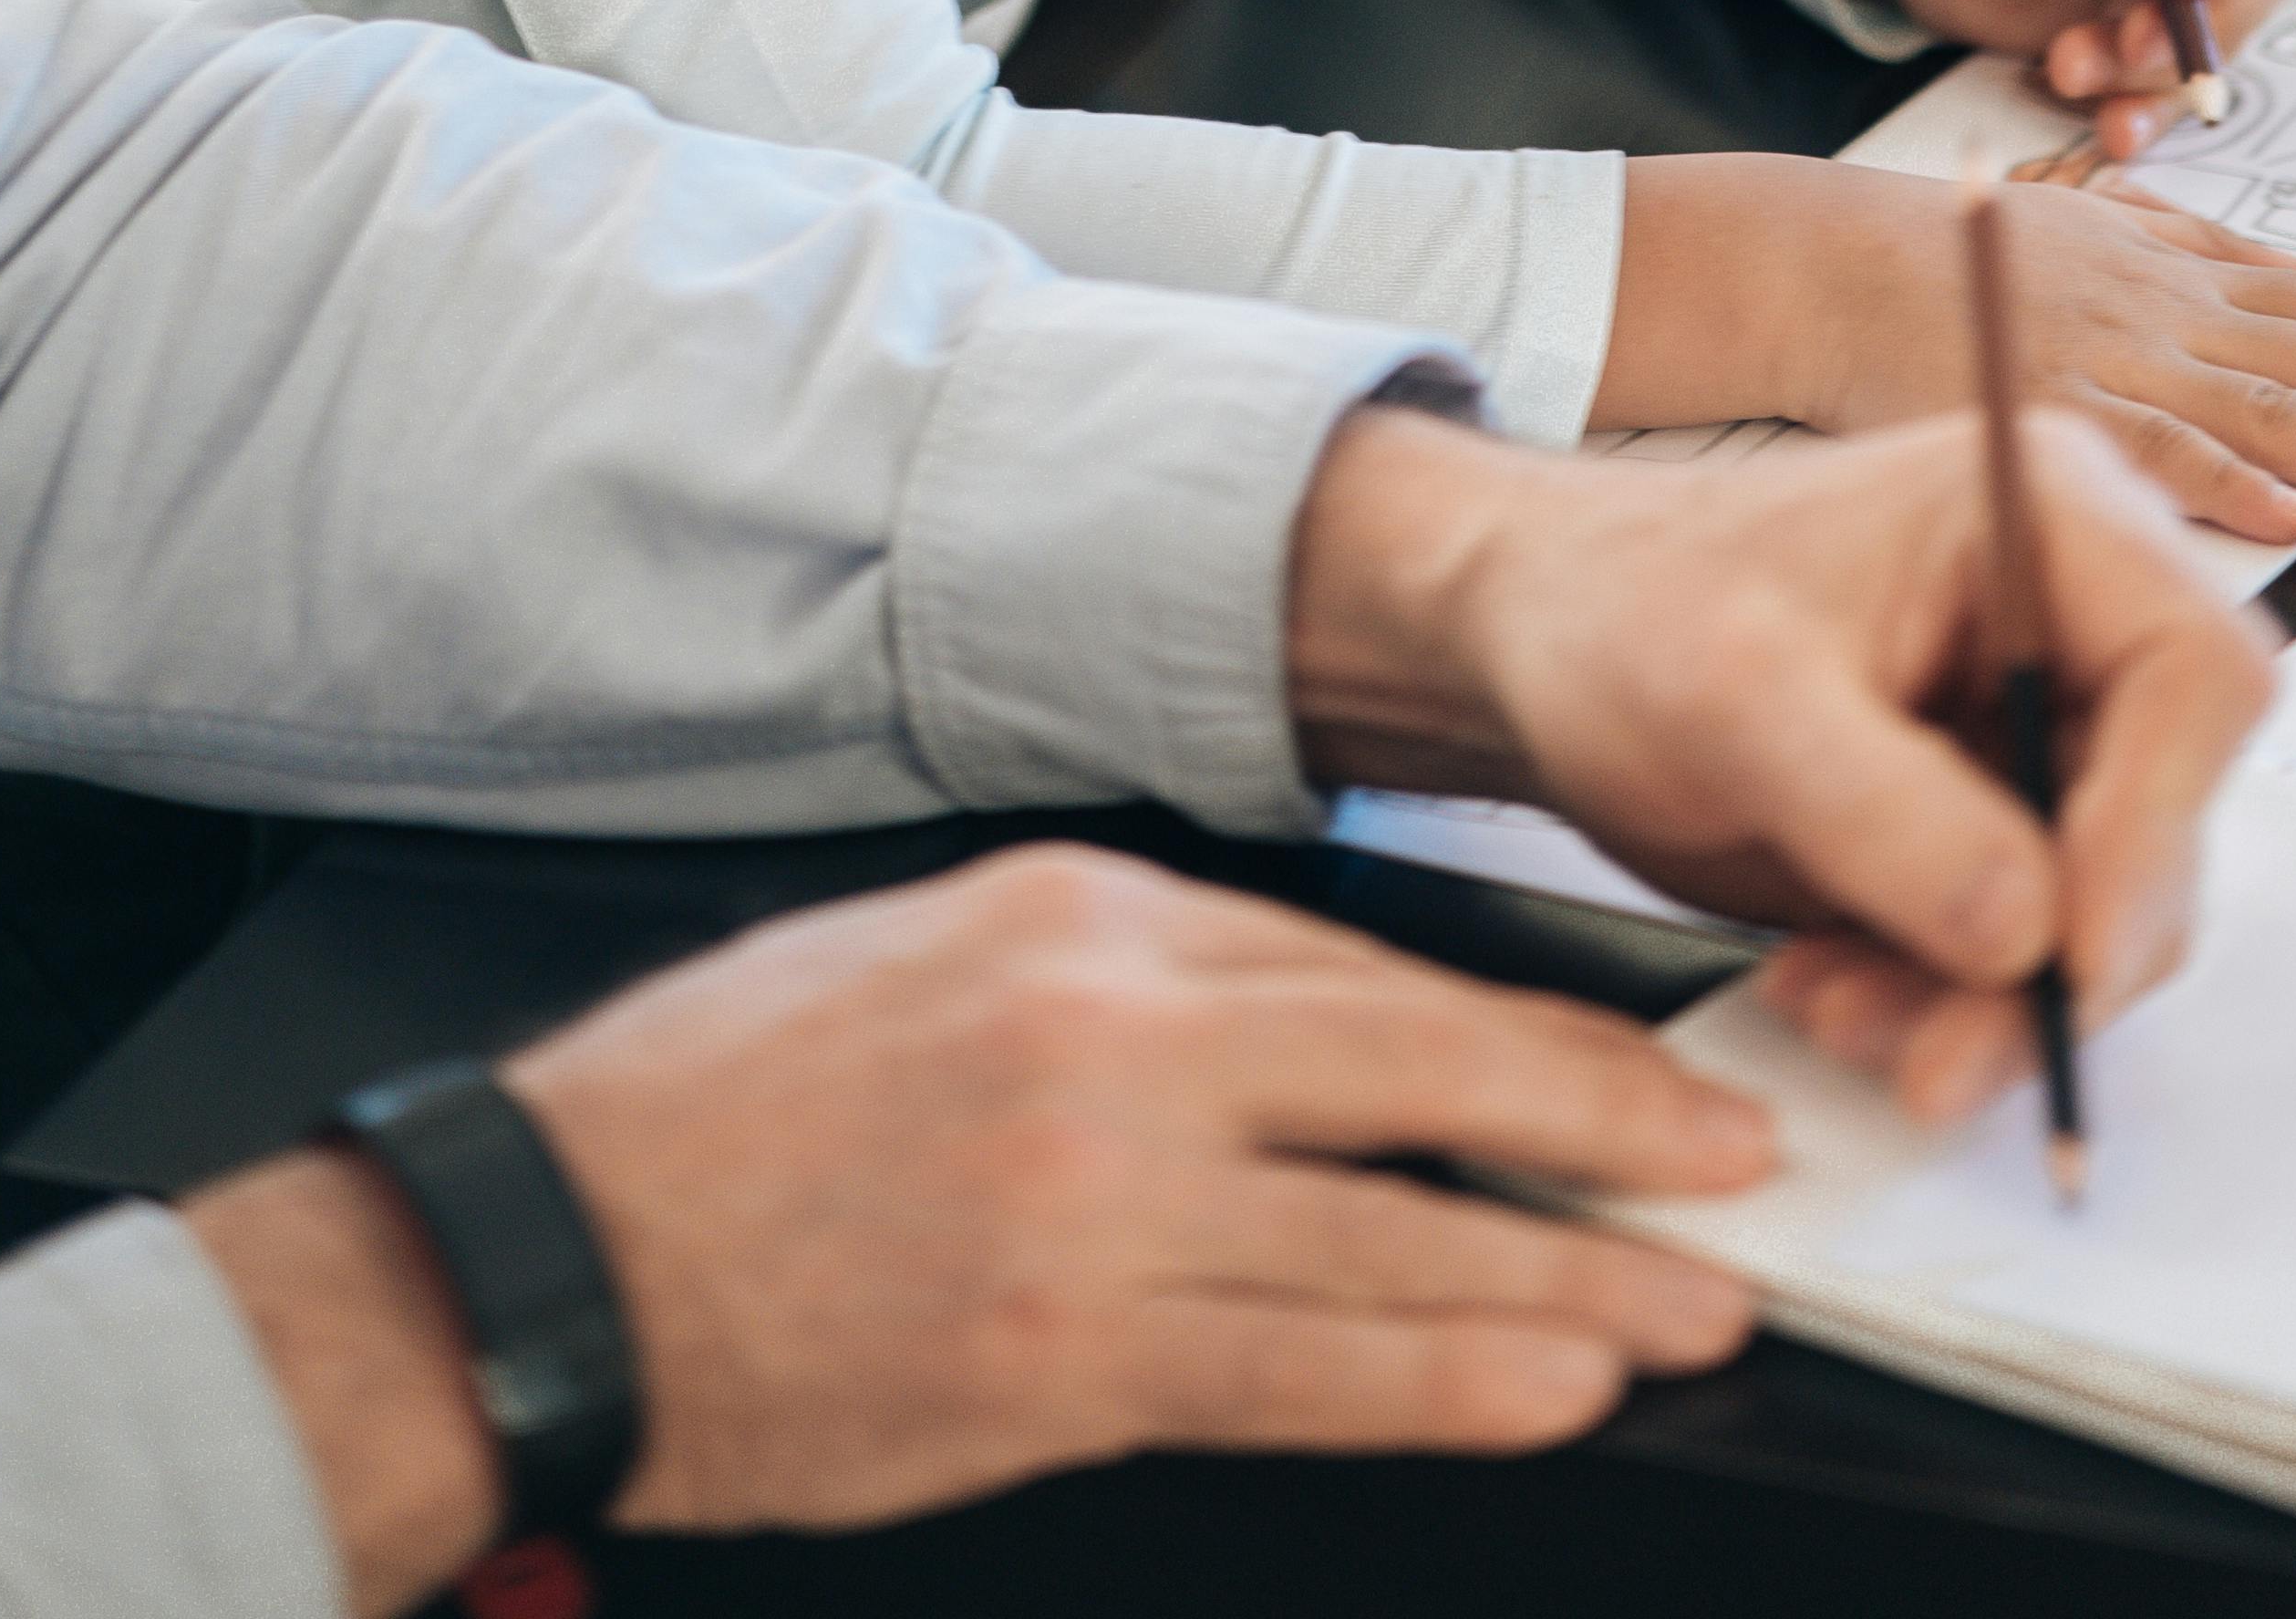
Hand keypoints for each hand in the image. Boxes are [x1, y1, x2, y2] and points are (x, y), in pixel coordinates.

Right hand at [201, 840, 1772, 1592]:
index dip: (1520, 1030)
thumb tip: (1326, 1030)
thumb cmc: (738, 1104)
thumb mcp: (947, 947)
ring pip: (1388, 1241)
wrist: (559, 1248)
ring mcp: (1090, 1204)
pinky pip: (1296, 1370)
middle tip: (1736, 1163)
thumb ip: (1134, 978)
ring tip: (1692, 1308)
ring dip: (1568, 1282)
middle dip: (1604, 1125)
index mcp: (1086, 912)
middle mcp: (1108, 1036)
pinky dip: (1440, 1377)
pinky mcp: (1057, 1358)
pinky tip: (1543, 1384)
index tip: (1635, 1068)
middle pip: (1417, 1071)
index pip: (1360, 966)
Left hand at [1288, 398, 2280, 1112]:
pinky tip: (1831, 994)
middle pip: (2162, 819)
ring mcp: (2042, 725)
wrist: (1540, 645)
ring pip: (2100, 913)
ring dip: (1983, 1004)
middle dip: (2053, 960)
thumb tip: (2030, 932)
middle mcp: (2076, 616)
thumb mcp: (1730, 697)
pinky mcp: (1998, 820)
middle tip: (1933, 1060)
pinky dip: (1944, 1006)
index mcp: (2049, 515)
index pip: (2196, 673)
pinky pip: (2028, 952)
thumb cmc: (1622, 610)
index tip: (2064, 958)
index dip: (2156, 828)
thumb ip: (1883, 809)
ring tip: (1832, 1013)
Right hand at [1592, 146, 2295, 536]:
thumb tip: (2243, 260)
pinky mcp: (2054, 411)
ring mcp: (2116, 359)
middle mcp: (2166, 307)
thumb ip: (2163, 241)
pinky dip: (2226, 483)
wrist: (1829, 260)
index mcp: (2174, 267)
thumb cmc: (1948, 250)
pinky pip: (2152, 454)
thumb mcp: (2079, 221)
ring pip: (2267, 399)